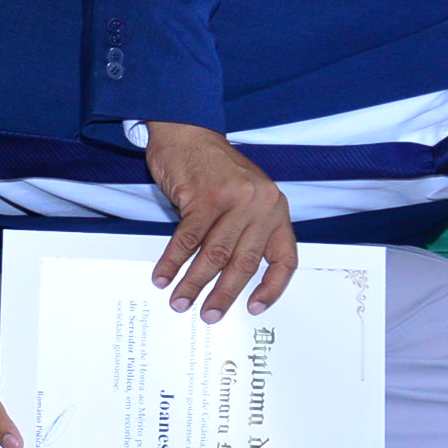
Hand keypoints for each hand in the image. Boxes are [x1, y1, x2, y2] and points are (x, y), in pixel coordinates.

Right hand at [142, 123, 297, 319]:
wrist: (189, 132)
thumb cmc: (215, 169)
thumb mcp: (246, 197)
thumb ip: (247, 231)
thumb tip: (229, 280)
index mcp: (275, 209)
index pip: (284, 258)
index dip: (272, 288)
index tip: (254, 308)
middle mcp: (261, 204)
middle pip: (244, 263)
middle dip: (223, 295)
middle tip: (208, 315)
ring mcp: (234, 199)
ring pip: (214, 255)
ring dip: (194, 283)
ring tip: (180, 301)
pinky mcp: (205, 196)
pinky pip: (188, 239)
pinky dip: (173, 261)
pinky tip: (163, 275)